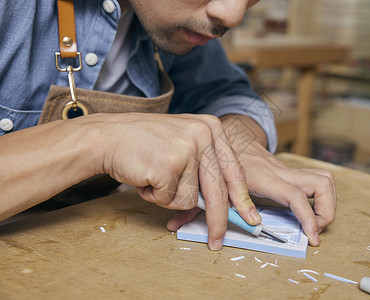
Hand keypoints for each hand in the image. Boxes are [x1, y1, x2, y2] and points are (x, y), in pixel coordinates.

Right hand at [97, 113, 260, 249]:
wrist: (108, 135)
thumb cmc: (144, 143)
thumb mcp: (183, 142)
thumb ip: (204, 165)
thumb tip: (224, 204)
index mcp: (212, 127)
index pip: (234, 170)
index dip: (242, 199)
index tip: (251, 218)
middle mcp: (204, 135)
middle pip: (218, 191)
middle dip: (218, 221)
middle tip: (217, 241)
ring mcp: (187, 149)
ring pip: (190, 200)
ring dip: (169, 197)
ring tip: (155, 176)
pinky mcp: (170, 165)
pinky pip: (170, 200)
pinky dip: (155, 196)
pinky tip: (145, 176)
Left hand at [168, 114, 336, 245]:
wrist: (229, 130)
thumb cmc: (216, 156)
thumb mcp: (204, 180)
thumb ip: (191, 203)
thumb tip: (174, 225)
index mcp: (259, 176)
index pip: (291, 195)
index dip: (304, 217)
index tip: (309, 237)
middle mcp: (278, 171)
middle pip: (319, 184)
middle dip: (326, 212)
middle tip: (315, 232)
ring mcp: (285, 169)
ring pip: (323, 179)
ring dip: (328, 204)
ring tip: (318, 223)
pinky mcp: (287, 170)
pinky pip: (315, 180)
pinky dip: (321, 197)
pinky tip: (310, 212)